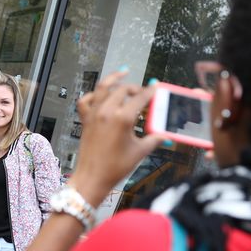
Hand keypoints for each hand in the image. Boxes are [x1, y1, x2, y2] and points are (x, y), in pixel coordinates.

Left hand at [69, 71, 163, 207]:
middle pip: (123, 89)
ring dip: (113, 79)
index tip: (156, 87)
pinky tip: (100, 94)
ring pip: (102, 87)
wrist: (92, 177)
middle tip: (143, 92)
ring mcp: (94, 114)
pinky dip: (93, 94)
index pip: (140, 97)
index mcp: (122, 118)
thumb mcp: (140, 152)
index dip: (150, 91)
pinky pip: (86, 100)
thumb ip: (154, 139)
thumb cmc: (115, 167)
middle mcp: (107, 112)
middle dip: (135, 87)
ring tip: (122, 73)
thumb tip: (165, 135)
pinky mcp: (85, 119)